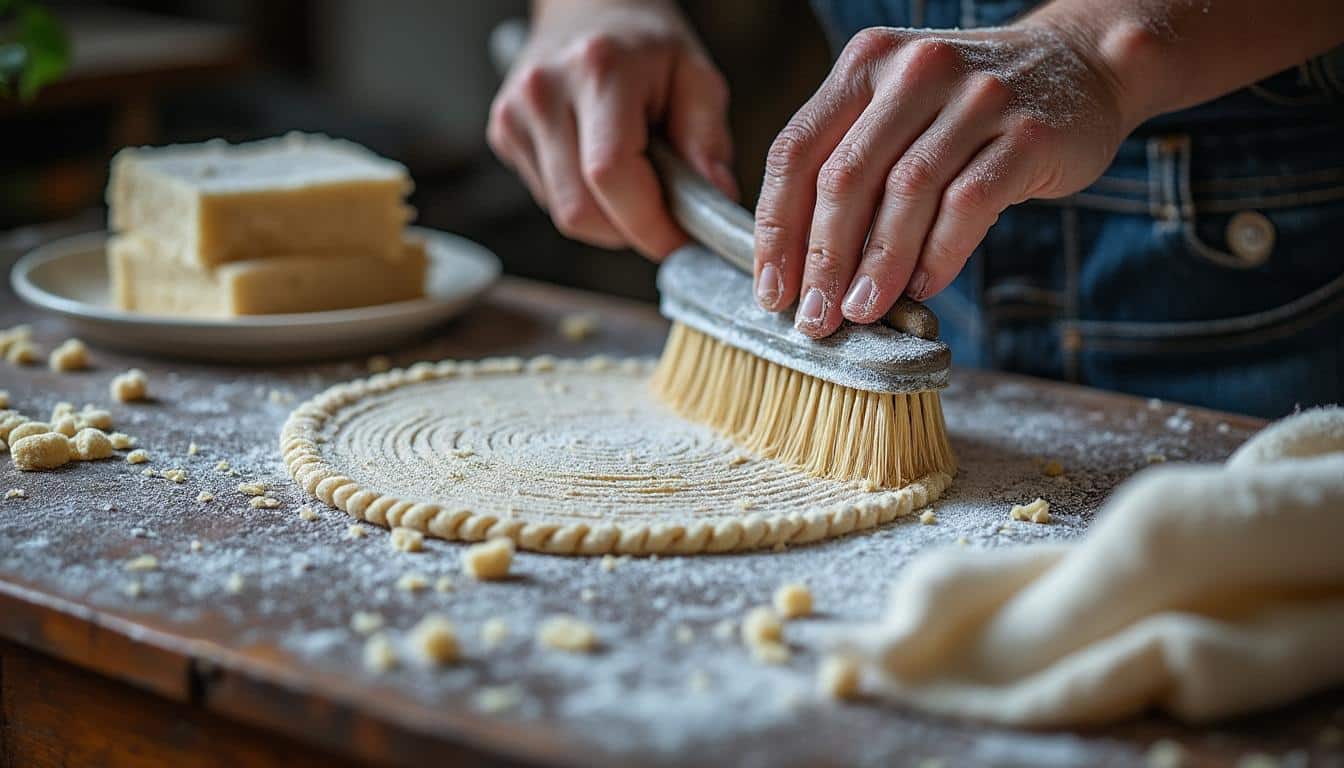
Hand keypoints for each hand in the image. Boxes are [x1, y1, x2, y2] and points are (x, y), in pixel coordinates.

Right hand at [488, 0, 735, 258]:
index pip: (611, 175)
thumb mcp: (696, 77)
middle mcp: (544, 91)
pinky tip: (601, 170)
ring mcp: (514, 113)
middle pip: (580, 210)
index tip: (682, 241)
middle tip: (665, 218)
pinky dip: (585, 203)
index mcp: (598, 70)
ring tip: (637, 183)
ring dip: (608, 222)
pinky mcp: (503, 133)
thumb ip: (707, 141)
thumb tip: (714, 203)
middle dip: (630, 231)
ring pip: (563, 215)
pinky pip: (550, 200)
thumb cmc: (648, 46)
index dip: (649, 224)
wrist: (590, 9)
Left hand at [753, 21, 1131, 336]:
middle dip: (822, 259)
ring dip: (878, 265)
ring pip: (905, 193)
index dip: (776, 230)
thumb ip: (851, 165)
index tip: (770, 291)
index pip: (795, 151)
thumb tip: (804, 271)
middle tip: (814, 317)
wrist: (1082, 65)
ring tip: (862, 311)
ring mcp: (975, 97)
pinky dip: (939, 255)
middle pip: (844, 177)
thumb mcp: (898, 110)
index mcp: (864, 63)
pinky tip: (923, 288)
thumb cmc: (970, 108)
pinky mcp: (1027, 133)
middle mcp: (913, 71)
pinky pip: (968, 205)